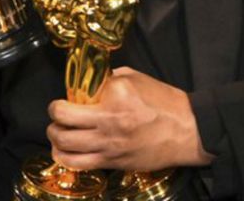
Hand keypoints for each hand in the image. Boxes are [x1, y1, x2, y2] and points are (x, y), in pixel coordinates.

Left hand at [47, 67, 214, 170]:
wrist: (188, 131)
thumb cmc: (165, 102)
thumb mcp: (136, 78)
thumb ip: (109, 80)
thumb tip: (89, 85)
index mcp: (116, 95)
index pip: (79, 92)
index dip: (72, 93)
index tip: (74, 95)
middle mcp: (109, 121)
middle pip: (62, 120)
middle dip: (54, 116)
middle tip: (57, 114)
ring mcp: (109, 144)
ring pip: (64, 144)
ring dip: (55, 136)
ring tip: (58, 132)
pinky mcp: (113, 162)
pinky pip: (78, 164)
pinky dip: (64, 157)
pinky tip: (65, 151)